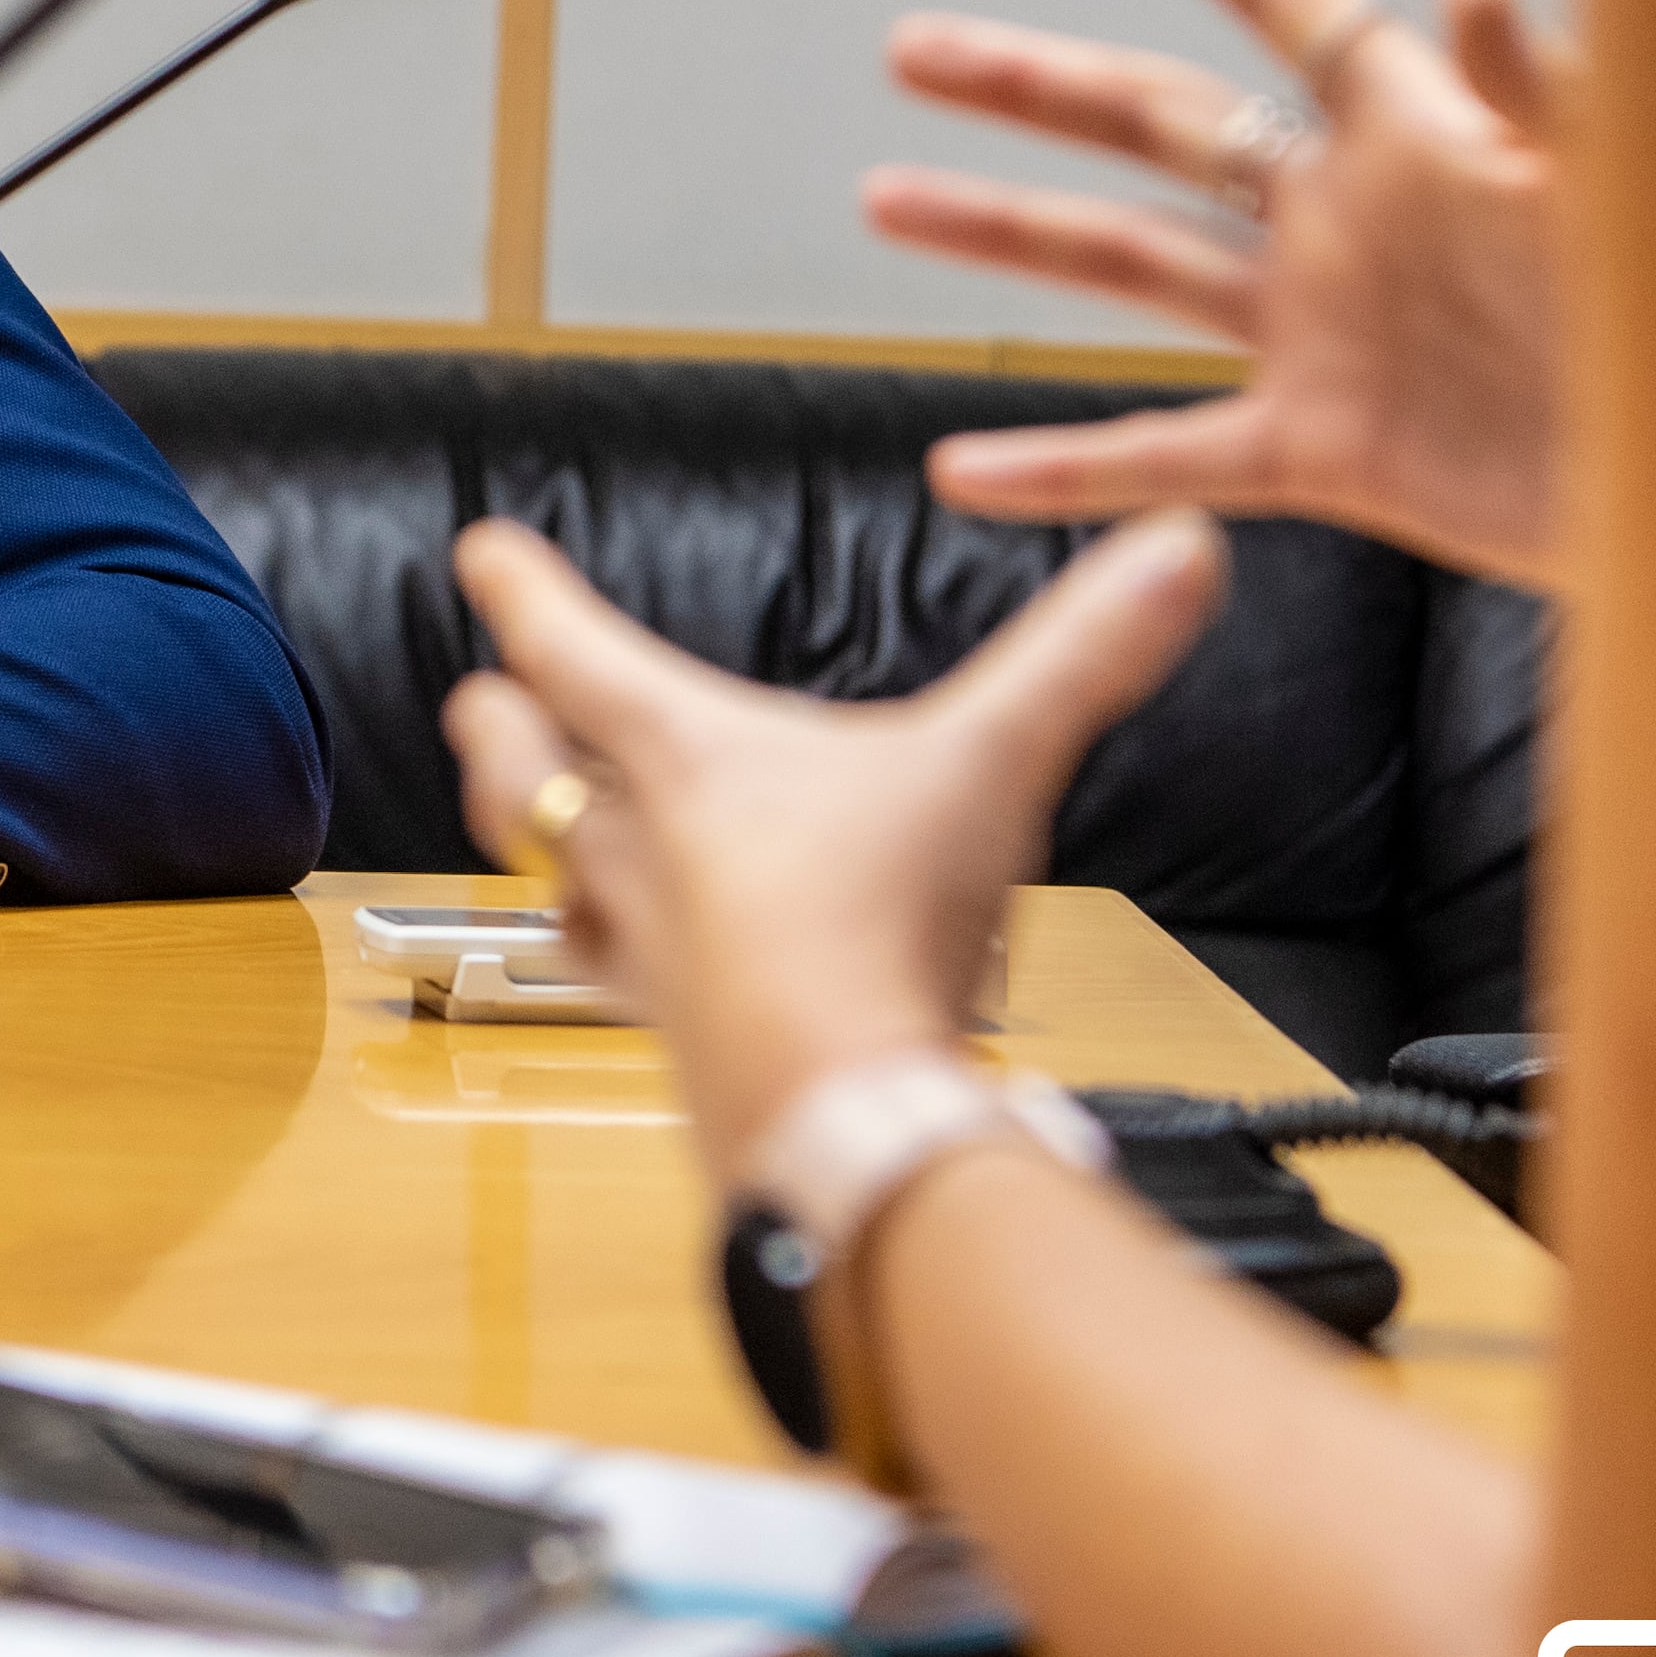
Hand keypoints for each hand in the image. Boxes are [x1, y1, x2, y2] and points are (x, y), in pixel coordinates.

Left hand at [447, 511, 1228, 1178]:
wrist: (843, 1108)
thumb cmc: (884, 925)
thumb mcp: (994, 762)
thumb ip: (1083, 654)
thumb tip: (1180, 548)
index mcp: (684, 758)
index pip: (571, 648)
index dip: (524, 591)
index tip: (484, 552)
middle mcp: (633, 847)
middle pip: (515, 764)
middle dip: (494, 723)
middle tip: (475, 696)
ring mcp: (641, 948)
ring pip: (538, 872)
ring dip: (521, 834)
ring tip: (521, 818)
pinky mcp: (670, 1032)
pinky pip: (606, 971)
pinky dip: (603, 943)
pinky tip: (634, 956)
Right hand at [862, 0, 1570, 590]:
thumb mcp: (1639, 190)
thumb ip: (1551, 92)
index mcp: (1417, 134)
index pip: (1283, 0)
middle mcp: (1346, 219)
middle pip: (1157, 122)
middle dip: (1033, 82)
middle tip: (916, 48)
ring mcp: (1321, 334)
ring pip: (1126, 265)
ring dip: (1005, 232)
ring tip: (886, 200)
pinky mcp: (1324, 451)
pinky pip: (1167, 457)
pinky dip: (1063, 470)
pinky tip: (963, 471)